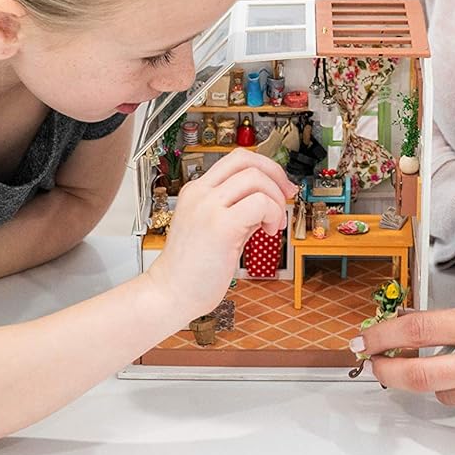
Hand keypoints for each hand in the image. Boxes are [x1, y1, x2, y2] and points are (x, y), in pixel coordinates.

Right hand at [153, 149, 291, 318]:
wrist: (169, 295)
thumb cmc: (191, 269)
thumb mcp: (214, 229)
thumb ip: (239, 211)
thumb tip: (269, 200)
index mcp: (197, 191)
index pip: (235, 159)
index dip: (264, 167)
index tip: (280, 186)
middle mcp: (200, 193)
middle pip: (245, 159)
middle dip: (275, 174)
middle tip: (286, 197)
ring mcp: (208, 207)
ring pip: (255, 177)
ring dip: (275, 198)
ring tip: (273, 224)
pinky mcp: (221, 226)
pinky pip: (259, 203)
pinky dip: (273, 213)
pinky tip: (268, 231)